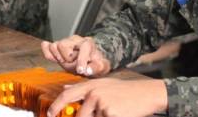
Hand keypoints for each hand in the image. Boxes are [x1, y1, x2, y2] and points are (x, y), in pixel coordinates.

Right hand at [41, 35, 110, 76]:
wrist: (91, 60)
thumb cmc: (96, 63)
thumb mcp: (102, 66)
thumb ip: (96, 68)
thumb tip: (87, 70)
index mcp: (88, 43)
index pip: (83, 47)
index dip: (81, 60)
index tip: (81, 70)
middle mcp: (76, 39)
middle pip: (63, 45)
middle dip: (67, 59)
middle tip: (74, 66)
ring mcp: (66, 42)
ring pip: (54, 46)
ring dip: (59, 57)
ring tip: (67, 62)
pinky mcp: (58, 47)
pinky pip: (48, 47)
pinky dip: (48, 52)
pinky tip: (53, 57)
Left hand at [47, 78, 167, 116]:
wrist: (146, 93)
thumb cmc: (127, 90)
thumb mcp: (105, 84)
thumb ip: (85, 88)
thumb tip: (65, 89)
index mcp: (92, 85)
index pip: (67, 95)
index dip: (56, 106)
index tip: (50, 113)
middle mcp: (94, 93)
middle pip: (80, 115)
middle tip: (103, 112)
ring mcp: (101, 103)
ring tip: (115, 111)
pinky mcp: (109, 113)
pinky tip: (120, 113)